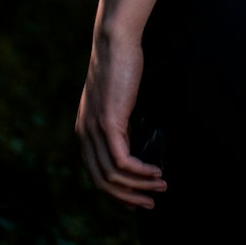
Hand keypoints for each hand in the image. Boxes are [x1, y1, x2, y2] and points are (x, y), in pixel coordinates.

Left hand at [75, 29, 166, 210]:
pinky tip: (155, 171)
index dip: (116, 193)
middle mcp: (85, 134)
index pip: (95, 174)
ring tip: (161, 185)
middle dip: (128, 197)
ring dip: (139, 186)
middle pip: (102, 183)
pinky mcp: (108, 123)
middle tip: (150, 203)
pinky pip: (122, 162)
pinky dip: (140, 172)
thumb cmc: (121, 66)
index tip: (136, 200)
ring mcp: (94, 130)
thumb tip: (134, 142)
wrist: (114, 41)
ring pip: (113, 176)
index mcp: (84, 130)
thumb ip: (118, 122)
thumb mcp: (116, 100)